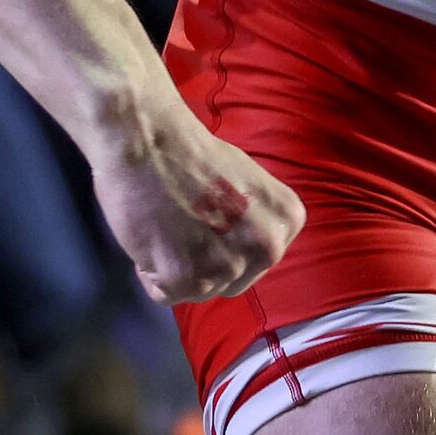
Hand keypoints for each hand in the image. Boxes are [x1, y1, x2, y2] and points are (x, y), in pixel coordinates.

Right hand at [89, 98, 304, 305]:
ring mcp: (229, 266)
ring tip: (166, 227)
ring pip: (199, 292)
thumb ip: (255, 220)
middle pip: (232, 280)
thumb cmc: (191, 153)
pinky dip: (151, 272)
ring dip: (176, 268)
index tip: (208, 219)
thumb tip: (242, 248)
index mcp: (288, 221)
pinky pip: (166, 295)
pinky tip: (151, 237)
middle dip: (204, 262)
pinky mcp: (186, 278)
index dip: (226, 243)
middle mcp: (268, 248)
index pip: (257, 259)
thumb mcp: (249, 184)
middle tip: (181, 226)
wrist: (147, 139)